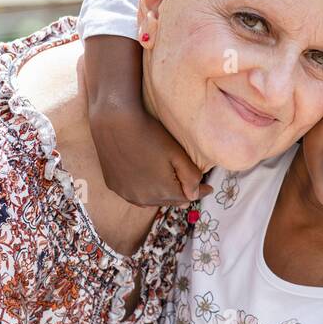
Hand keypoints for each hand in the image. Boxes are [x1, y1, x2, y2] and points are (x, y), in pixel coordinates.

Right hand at [83, 35, 210, 206]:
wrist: (115, 122)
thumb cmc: (150, 134)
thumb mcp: (177, 154)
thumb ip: (191, 177)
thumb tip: (195, 195)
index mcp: (164, 192)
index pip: (188, 197)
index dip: (199, 192)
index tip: (209, 188)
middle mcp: (144, 199)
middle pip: (169, 201)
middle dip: (181, 195)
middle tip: (191, 188)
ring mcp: (127, 194)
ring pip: (151, 201)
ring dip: (162, 196)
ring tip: (170, 189)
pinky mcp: (114, 186)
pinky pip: (134, 196)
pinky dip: (144, 193)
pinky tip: (148, 186)